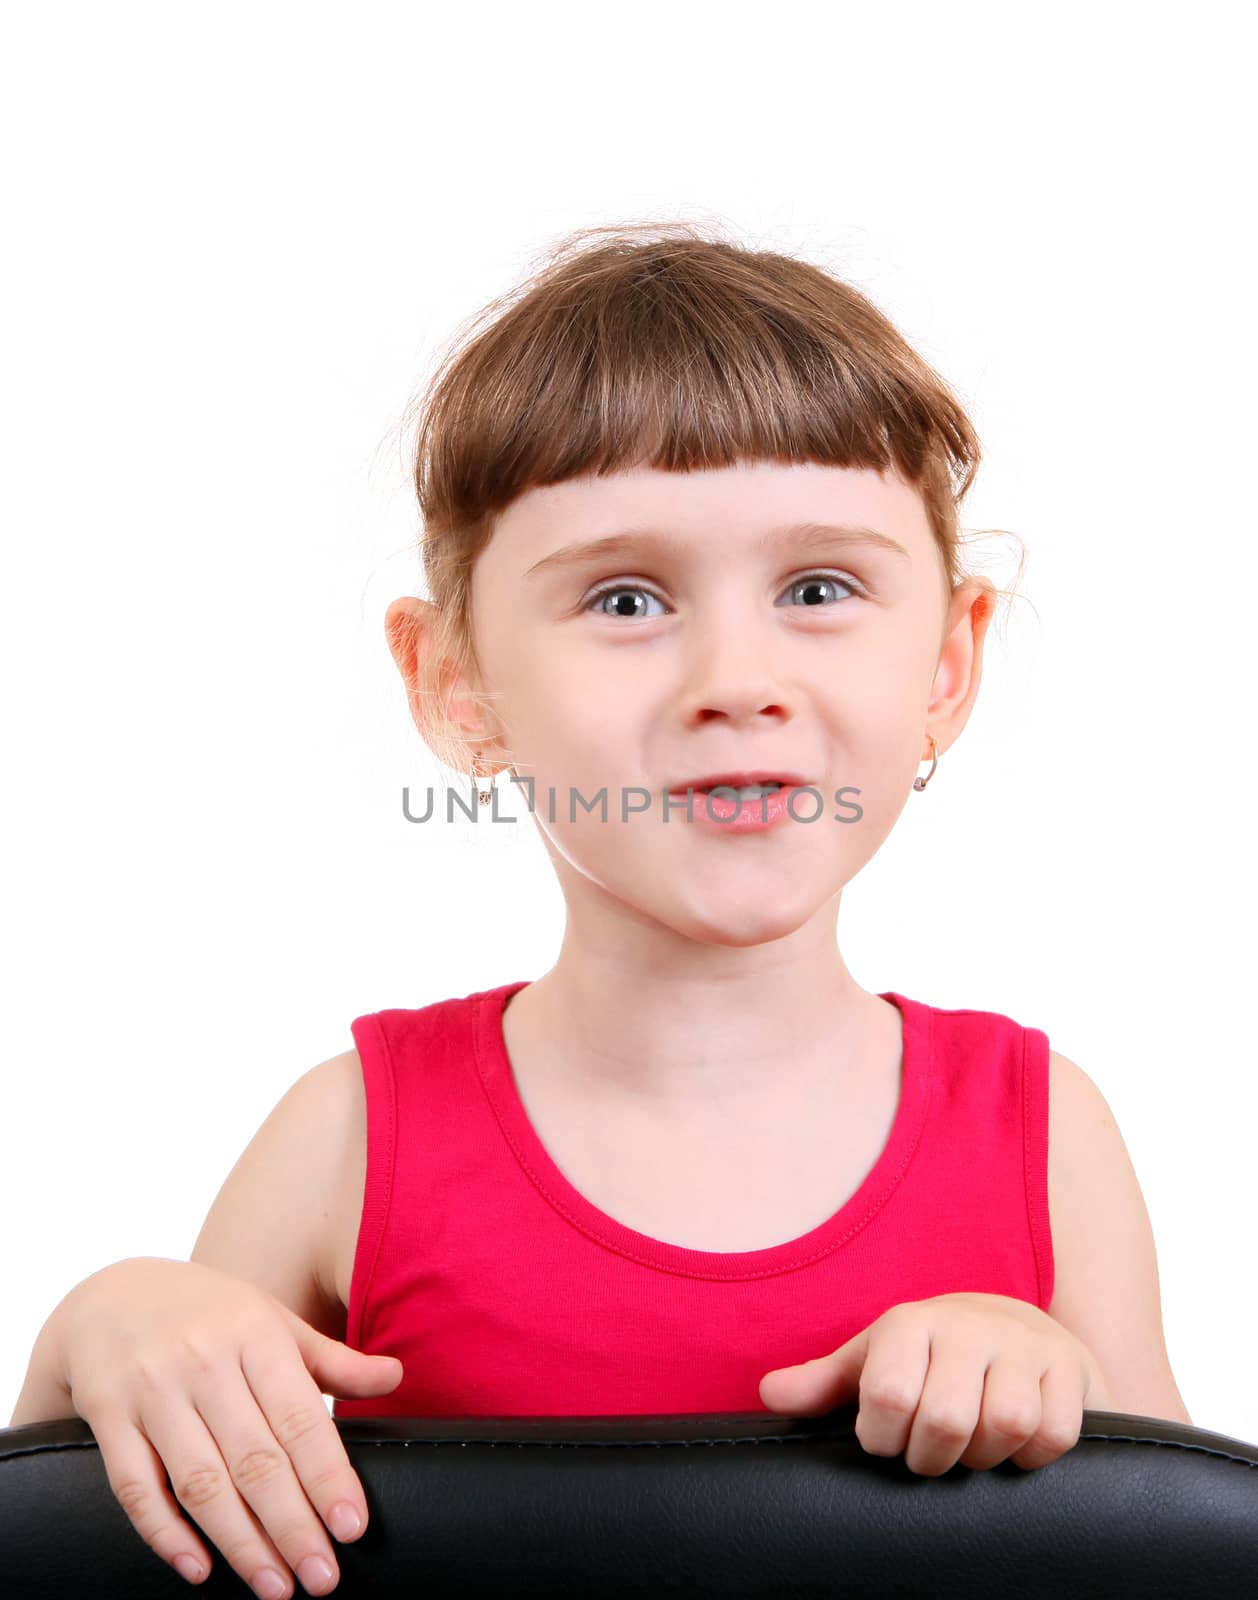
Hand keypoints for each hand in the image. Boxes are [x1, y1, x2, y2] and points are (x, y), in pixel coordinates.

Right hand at [59, 1258, 403, 1594]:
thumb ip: (331, 1359)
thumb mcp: (271, 1322)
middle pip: (253, 1459)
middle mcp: (203, 1361)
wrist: (110, 1297)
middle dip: (292, 1526)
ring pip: (200, 1482)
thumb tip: (395, 1377)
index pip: (299, 1417)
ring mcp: (151, 1390)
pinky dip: (166, 1534)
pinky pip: (136, 1487)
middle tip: (321, 1577)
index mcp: (254, 1334)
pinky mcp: (107, 1416)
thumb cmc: (209, 1315)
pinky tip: (199, 1569)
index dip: (327, 1477)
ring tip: (274, 1586)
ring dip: (240, 1543)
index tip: (352, 1527)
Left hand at [758, 1292, 1107, 1475]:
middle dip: (933, 1456)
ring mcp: (1022, 1346)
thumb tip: (769, 1396)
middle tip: (931, 1452)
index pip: (888, 1394)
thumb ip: (822, 1384)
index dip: (883, 1438)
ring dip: (984, 1456)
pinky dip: (1033, 1456)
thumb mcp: (873, 1362)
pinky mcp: (1068, 1371)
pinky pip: (1052, 1434)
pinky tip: (1015, 1445)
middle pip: (946, 1418)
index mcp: (909, 1324)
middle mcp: (967, 1327)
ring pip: (1004, 1425)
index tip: (886, 1439)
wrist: (1013, 1326)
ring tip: (972, 1446)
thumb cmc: (928, 1357)